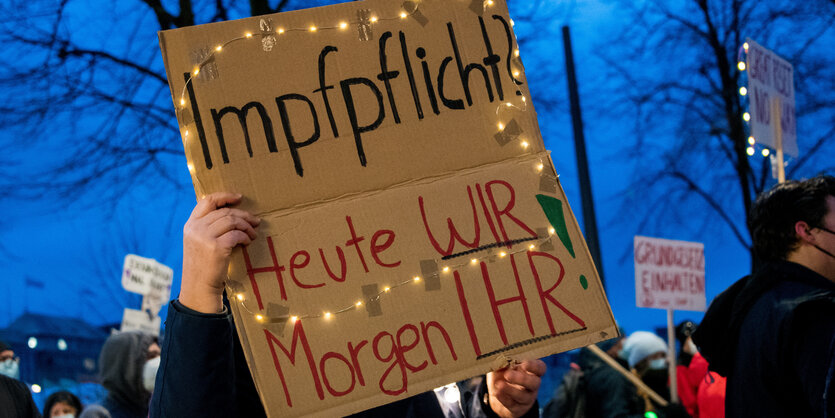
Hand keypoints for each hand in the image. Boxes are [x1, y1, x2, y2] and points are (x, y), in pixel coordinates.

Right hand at [180, 192, 259, 312]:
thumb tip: (231, 215)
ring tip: (253, 233)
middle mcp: (195, 228)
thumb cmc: (203, 265)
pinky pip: (237, 234)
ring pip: (232, 221)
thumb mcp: (198, 242)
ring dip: (246, 226)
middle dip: (243, 215)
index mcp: (190, 224)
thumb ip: (207, 227)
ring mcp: (204, 237)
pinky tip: (248, 242)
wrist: (199, 287)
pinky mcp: (216, 247)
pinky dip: (245, 237)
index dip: (225, 196)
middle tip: (256, 221)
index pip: (207, 201)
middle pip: (225, 212)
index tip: (239, 197)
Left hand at [486, 359, 545, 417]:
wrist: (496, 391)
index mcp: (531, 370)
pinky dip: (504, 398)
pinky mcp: (518, 408)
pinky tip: (497, 392)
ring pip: (524, 396)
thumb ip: (502, 359)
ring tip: (500, 384)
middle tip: (508, 374)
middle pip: (535, 383)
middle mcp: (532, 384)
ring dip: (511, 390)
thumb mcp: (500, 364)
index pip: (540, 368)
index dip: (534, 366)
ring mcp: (526, 397)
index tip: (524, 363)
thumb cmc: (501, 372)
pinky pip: (513, 405)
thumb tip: (499, 354)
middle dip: (522, 379)